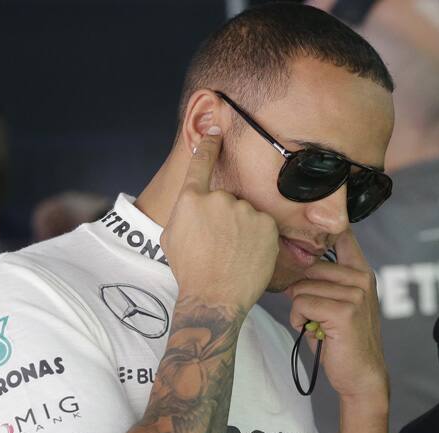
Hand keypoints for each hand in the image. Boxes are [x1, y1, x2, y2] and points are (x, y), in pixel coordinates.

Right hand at [161, 127, 278, 308]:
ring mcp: (244, 210)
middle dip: (225, 218)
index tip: (217, 130)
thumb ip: (185, 213)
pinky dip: (259, 237)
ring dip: (243, 228)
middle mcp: (218, 199)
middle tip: (220, 245)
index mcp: (191, 200)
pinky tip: (249, 255)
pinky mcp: (266, 224)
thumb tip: (193, 203)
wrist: (216, 296)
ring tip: (234, 253)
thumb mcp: (172, 237)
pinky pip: (263, 225)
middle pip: (226, 199)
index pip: (201, 162)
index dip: (209, 144)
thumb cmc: (191, 271)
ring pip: (246, 213)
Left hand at [286, 228, 388, 404]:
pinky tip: (310, 330)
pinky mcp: (344, 312)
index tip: (306, 216)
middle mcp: (362, 278)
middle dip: (300, 290)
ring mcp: (356, 294)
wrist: (361, 374)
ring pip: (302, 287)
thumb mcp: (337, 303)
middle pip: (309, 267)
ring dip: (299, 309)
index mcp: (362, 272)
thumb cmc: (342, 339)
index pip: (343, 235)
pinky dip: (298, 319)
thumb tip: (291, 258)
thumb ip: (323, 280)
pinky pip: (302, 303)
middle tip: (309, 312)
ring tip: (313, 324)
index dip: (321, 229)